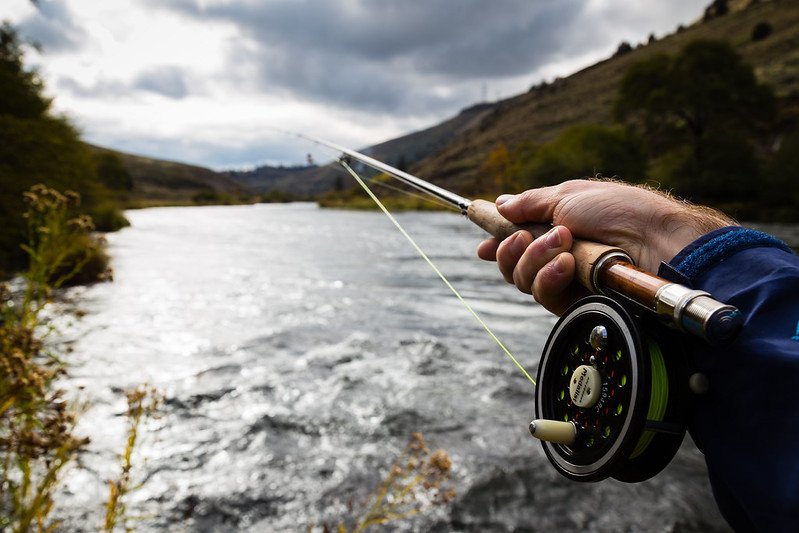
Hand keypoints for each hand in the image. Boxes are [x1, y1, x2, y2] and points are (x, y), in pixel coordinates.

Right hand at [476, 179, 732, 314]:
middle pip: (511, 265)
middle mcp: (556, 256)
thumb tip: (500, 203)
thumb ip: (530, 204)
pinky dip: (548, 276)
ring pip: (522, 280)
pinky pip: (542, 295)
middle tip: (527, 235)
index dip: (497, 244)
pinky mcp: (574, 302)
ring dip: (534, 258)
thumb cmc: (619, 211)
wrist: (654, 240)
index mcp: (555, 228)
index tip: (482, 245)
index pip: (517, 240)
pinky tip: (565, 264)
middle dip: (511, 248)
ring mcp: (565, 281)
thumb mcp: (568, 196)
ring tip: (563, 243)